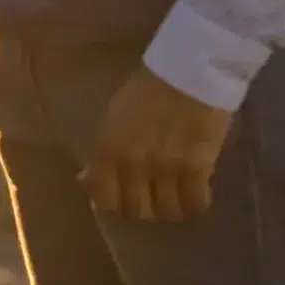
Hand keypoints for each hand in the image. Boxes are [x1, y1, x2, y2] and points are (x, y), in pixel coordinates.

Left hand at [82, 67, 233, 220]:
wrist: (187, 72)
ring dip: (170, 206)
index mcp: (109, 150)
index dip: (113, 203)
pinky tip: (195, 191)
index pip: (104, 199)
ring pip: (168, 212)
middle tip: (150, 197)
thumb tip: (87, 179)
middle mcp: (134, 164)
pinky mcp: (198, 167)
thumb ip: (103, 153)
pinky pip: (195, 203)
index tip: (121, 198)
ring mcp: (167, 168)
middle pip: (137, 211)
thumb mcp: (113, 118)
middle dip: (142, 208)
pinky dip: (195, 202)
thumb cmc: (146, 90)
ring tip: (174, 195)